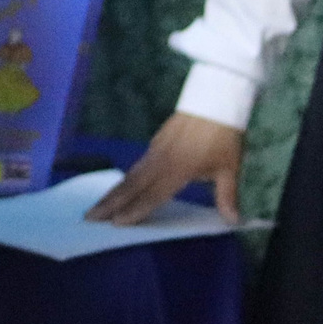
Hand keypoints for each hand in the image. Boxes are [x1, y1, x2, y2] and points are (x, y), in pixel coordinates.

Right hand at [87, 110, 243, 225]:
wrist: (214, 100)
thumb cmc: (224, 135)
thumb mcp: (229, 167)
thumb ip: (227, 195)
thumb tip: (232, 221)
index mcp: (178, 169)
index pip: (152, 194)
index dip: (135, 210)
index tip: (116, 223)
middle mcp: (160, 161)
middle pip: (130, 186)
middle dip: (110, 203)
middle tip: (90, 217)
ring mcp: (155, 150)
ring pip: (129, 175)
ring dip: (112, 192)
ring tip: (97, 206)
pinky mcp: (155, 142)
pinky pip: (136, 166)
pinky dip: (124, 180)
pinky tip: (119, 188)